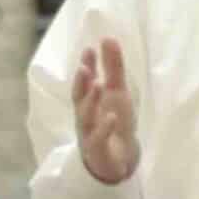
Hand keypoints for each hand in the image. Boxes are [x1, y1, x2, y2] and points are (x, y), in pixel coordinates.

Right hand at [73, 37, 139, 183]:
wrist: (119, 160)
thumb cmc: (114, 123)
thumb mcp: (117, 93)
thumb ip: (113, 68)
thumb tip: (108, 38)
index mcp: (88, 102)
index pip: (85, 82)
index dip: (86, 66)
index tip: (89, 49)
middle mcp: (85, 117)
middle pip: (79, 99)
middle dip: (81, 83)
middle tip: (84, 67)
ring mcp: (89, 135)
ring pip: (85, 118)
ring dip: (91, 102)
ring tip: (99, 85)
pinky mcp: (98, 152)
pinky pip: (98, 140)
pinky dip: (104, 128)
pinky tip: (111, 117)